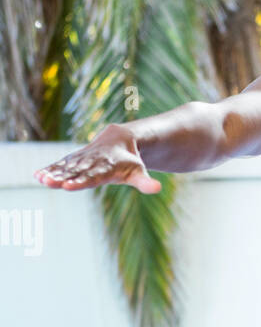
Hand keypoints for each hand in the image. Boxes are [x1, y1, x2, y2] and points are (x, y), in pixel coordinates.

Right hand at [33, 125, 162, 193]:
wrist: (121, 138)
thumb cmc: (131, 161)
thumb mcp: (139, 172)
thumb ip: (145, 182)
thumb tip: (157, 188)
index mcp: (107, 167)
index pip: (93, 176)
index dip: (81, 181)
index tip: (68, 187)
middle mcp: (92, 162)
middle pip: (76, 171)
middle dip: (62, 177)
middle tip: (50, 183)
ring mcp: (82, 159)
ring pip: (66, 167)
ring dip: (53, 173)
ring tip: (40, 179)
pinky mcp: (76, 159)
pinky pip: (62, 164)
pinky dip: (51, 168)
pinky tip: (37, 175)